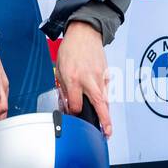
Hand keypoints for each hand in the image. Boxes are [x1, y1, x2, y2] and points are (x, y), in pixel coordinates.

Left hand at [57, 21, 111, 137]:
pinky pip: (107, 91)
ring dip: (106, 115)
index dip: (74, 112)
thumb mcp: (60, 68)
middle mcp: (88, 79)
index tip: (74, 115)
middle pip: (98, 104)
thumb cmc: (71, 49)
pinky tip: (104, 108)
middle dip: (103, 120)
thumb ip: (64, 87)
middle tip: (106, 133)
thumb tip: (68, 103)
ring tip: (107, 128)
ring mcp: (99, 77)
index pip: (76, 104)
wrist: (85, 33)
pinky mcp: (107, 74)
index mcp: (73, 78)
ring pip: (105, 100)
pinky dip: (105, 100)